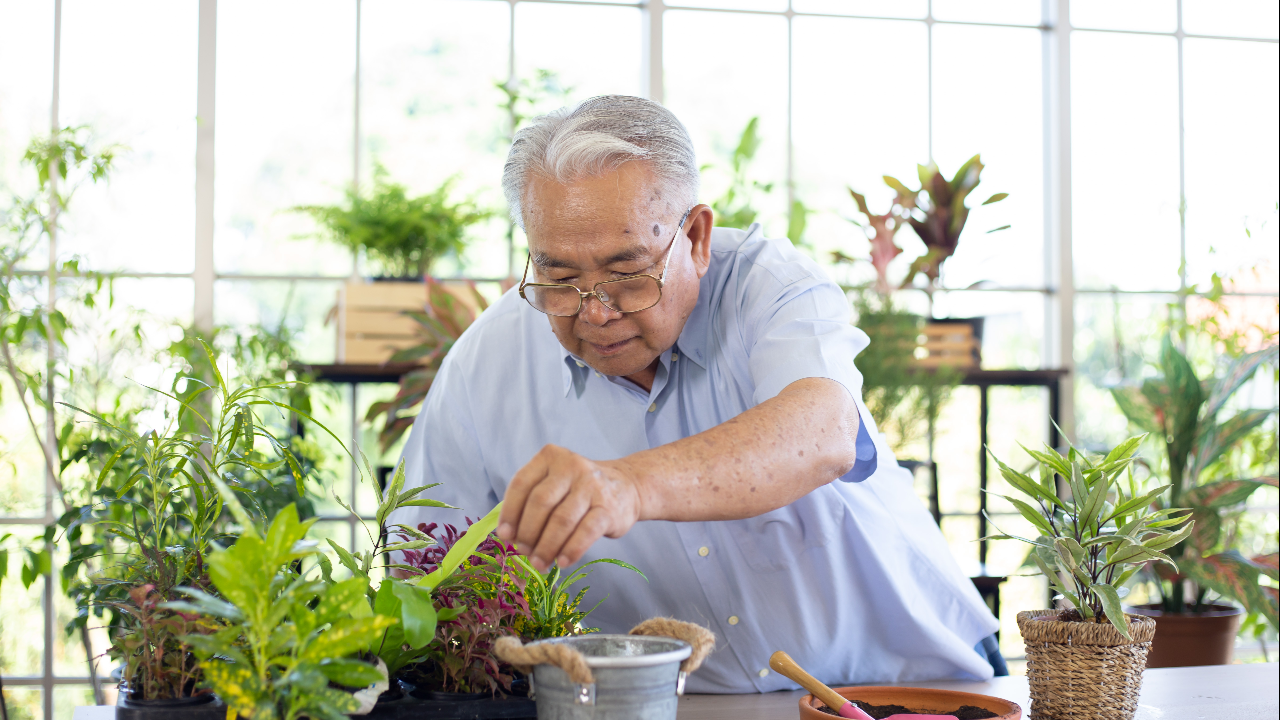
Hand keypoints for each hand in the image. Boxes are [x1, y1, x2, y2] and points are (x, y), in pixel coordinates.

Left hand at [496, 444, 642, 571]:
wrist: (626, 487)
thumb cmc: (579, 489)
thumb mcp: (554, 483)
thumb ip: (531, 502)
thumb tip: (510, 535)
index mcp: (550, 457)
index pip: (522, 483)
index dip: (510, 512)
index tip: (505, 535)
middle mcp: (571, 466)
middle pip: (540, 502)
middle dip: (528, 532)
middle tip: (524, 551)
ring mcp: (592, 485)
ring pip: (561, 520)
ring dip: (546, 546)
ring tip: (539, 562)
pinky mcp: (608, 507)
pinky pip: (586, 532)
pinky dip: (571, 550)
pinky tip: (562, 561)